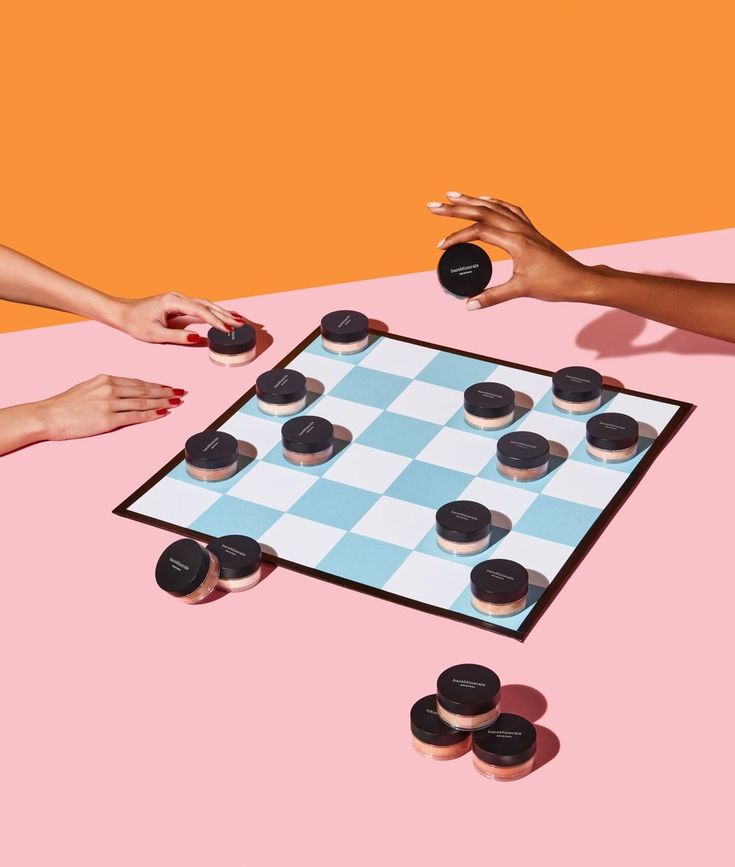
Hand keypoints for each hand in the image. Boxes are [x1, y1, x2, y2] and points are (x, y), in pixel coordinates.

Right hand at [37, 375, 185, 439]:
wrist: (49, 415)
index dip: (156, 384)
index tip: (169, 386)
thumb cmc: (66, 404)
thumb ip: (108, 388)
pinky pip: (135, 416)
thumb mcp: (88, 387)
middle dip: (165, 391)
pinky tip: (163, 412)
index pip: (138, 382)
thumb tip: (126, 393)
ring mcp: (110, 403)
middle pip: (144, 390)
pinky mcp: (108, 419)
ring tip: (176, 402)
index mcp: (106, 379)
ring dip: (163, 402)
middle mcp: (110, 388)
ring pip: (143, 402)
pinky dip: (151, 414)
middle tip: (181, 392)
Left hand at [109, 292, 246, 343]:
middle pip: (207, 305)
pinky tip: (223, 316)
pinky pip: (200, 307)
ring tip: (238, 320)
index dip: (216, 321)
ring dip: (222, 313)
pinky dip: (213, 312)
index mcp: (172, 302)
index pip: (200, 311)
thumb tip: (198, 338)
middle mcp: (178, 297)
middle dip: (225, 315)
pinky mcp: (179, 304)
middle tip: (241, 324)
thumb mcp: (155, 334)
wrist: (122, 313)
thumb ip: (178, 336)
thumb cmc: (135, 322)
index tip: (228, 330)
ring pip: (206, 305)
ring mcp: (179, 300)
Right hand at [428, 192, 593, 309]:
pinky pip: (509, 210)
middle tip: (433, 205)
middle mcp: (520, 229)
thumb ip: (492, 297)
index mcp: (516, 241)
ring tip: (452, 195)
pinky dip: (493, 203)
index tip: (440, 247)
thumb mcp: (520, 291)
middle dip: (455, 208)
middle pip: (482, 211)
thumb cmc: (554, 284)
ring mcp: (526, 228)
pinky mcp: (530, 231)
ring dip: (471, 200)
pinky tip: (485, 200)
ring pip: (494, 207)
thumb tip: (469, 305)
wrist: (578, 280)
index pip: (479, 231)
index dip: (457, 237)